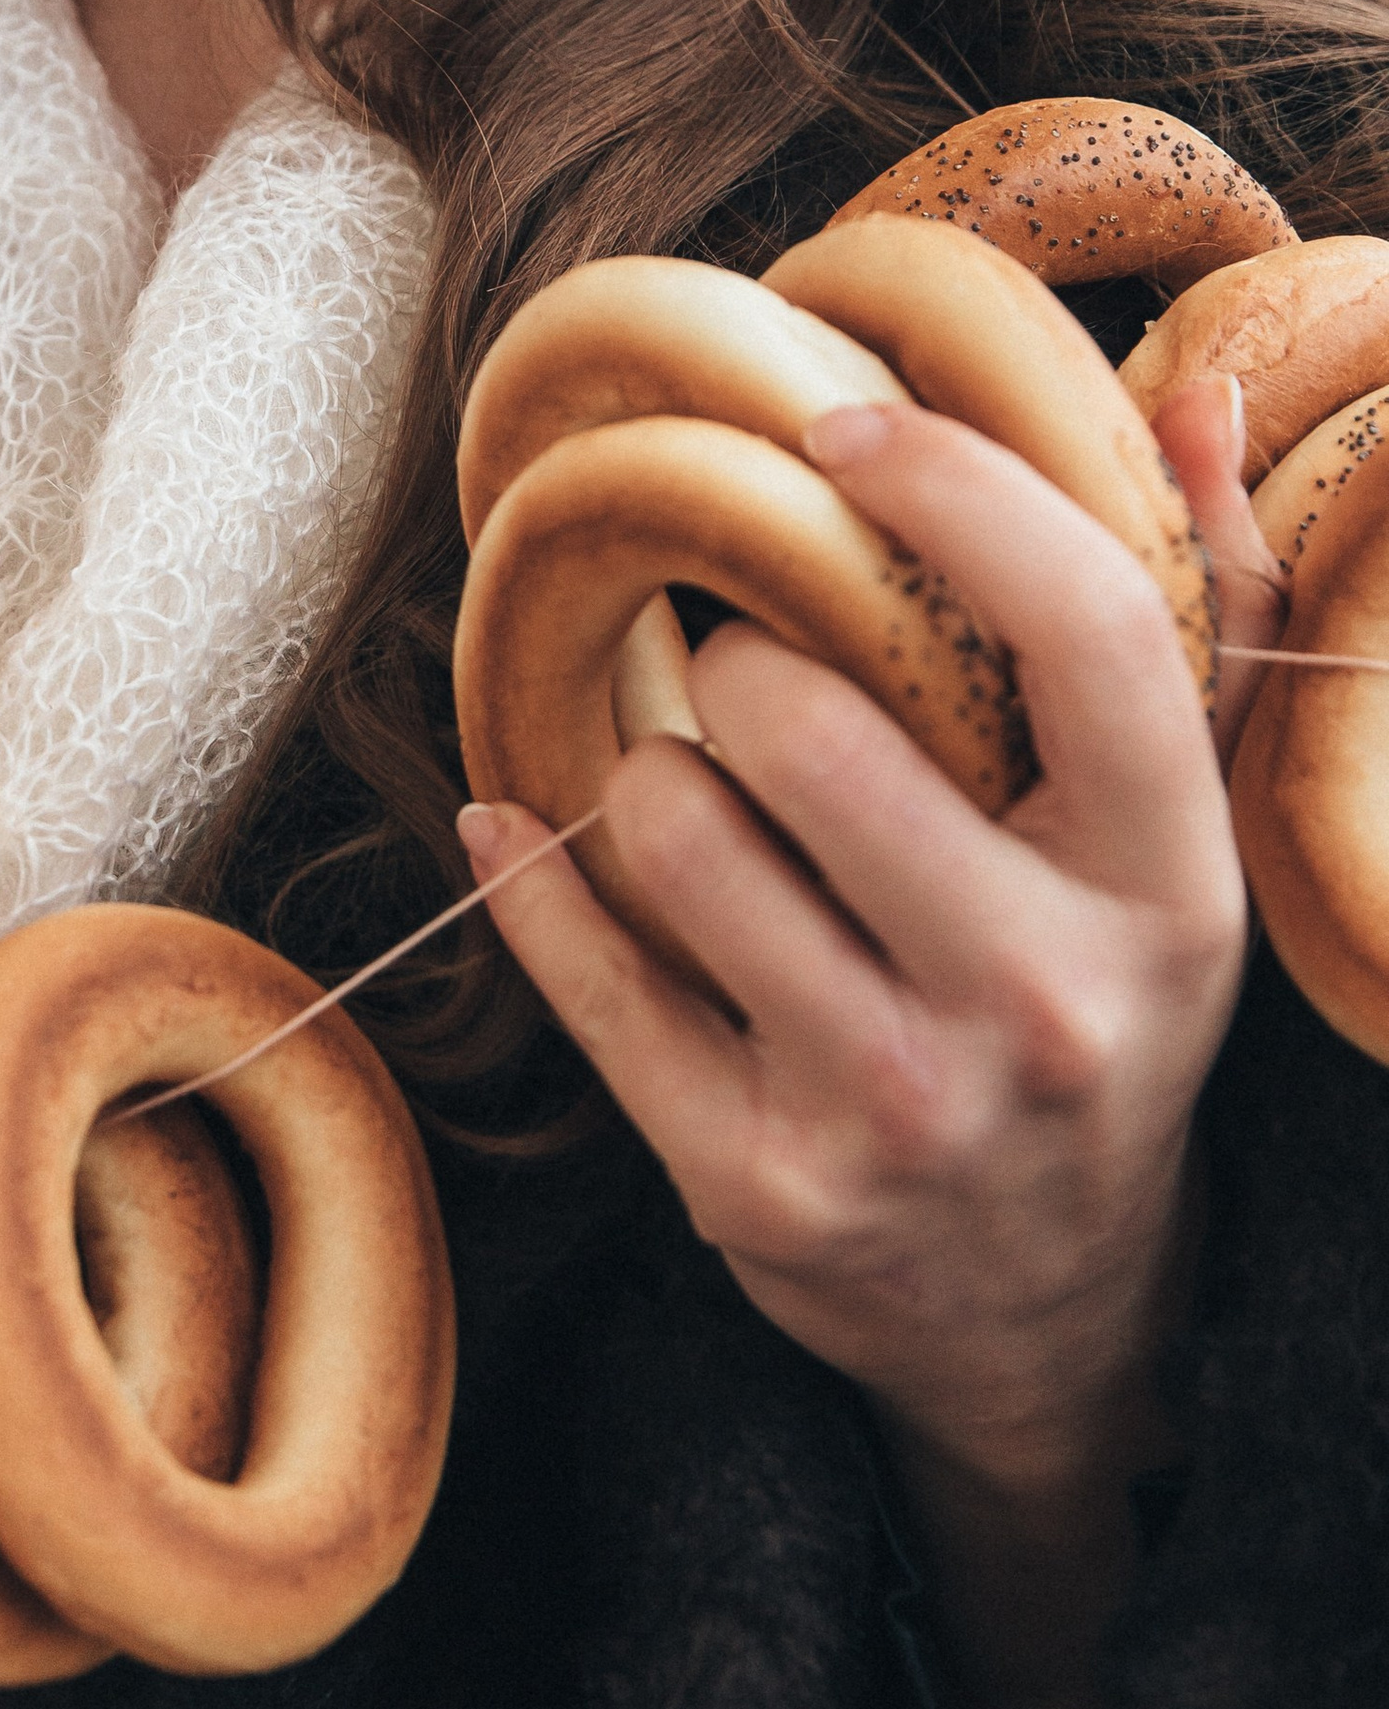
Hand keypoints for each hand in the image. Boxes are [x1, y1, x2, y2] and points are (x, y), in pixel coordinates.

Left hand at [467, 381, 1261, 1708]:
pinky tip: (523, 834)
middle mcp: (1049, 1003)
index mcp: (1168, 886)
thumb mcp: (1168, 836)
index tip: (835, 431)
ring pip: (677, 831)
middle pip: (814, 728)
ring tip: (697, 791)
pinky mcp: (754, 1185)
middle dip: (741, 661)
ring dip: (650, 779)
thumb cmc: (1091, 998)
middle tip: (744, 666)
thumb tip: (1183, 399)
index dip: (951, 491)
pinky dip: (530, 878)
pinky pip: (582, 971)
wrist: (1047, 1309)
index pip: (1088, 631)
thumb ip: (1185, 611)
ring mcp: (899, 1110)